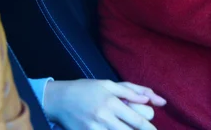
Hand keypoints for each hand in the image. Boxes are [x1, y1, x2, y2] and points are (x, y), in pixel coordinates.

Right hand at [43, 79, 165, 129]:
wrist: (59, 99)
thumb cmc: (86, 89)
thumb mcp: (108, 84)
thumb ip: (131, 91)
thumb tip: (151, 100)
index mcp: (112, 103)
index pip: (137, 121)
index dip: (149, 129)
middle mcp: (104, 118)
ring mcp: (94, 129)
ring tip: (124, 127)